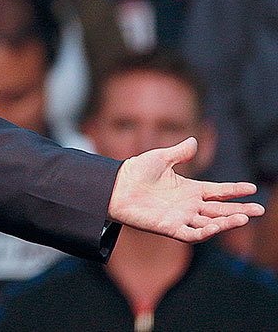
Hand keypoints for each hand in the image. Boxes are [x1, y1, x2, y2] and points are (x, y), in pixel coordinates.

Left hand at [108, 137, 263, 241]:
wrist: (114, 186)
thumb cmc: (135, 172)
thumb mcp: (160, 158)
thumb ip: (179, 153)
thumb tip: (194, 140)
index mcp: (188, 189)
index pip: (217, 191)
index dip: (234, 190)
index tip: (252, 188)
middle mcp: (188, 205)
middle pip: (219, 209)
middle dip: (240, 210)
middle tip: (260, 209)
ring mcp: (180, 217)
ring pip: (210, 223)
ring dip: (227, 221)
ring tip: (245, 217)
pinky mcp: (169, 228)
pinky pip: (192, 234)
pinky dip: (205, 232)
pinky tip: (218, 226)